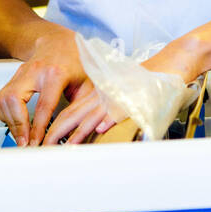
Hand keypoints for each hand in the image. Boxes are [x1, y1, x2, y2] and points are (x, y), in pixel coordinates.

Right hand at [0, 25, 87, 145]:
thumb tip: (76, 134)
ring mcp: (21, 72)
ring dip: (10, 122)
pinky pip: (1, 99)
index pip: (43, 106)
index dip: (37, 128)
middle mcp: (34, 71)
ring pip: (4, 100)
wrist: (59, 41)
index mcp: (55, 74)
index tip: (36, 143)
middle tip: (24, 143)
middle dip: (17, 126)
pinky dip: (5, 114)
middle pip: (15, 101)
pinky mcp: (13, 77)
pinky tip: (16, 123)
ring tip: (21, 137)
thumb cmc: (75, 61)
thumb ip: (83, 107)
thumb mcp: (88, 83)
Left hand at [42, 44, 200, 144]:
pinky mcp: (129, 101)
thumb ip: (109, 109)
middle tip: (43, 146)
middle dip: (56, 132)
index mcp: (98, 93)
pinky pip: (113, 113)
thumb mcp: (120, 94)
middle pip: (73, 114)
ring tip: (61, 146)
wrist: (166, 65)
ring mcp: (115, 98)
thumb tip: (99, 127)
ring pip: (89, 116)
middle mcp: (103, 95)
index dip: (56, 124)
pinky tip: (96, 132)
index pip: (71, 109)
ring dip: (74, 133)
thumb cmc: (144, 82)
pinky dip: (104, 123)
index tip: (45, 137)